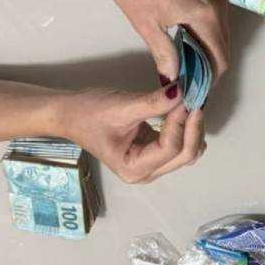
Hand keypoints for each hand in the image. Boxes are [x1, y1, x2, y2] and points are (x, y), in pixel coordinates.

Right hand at [57, 83, 205, 183]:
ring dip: (192, 129)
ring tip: (191, 103)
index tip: (186, 97)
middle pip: (184, 155)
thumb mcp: (122, 107)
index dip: (181, 122)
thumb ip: (154, 102)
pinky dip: (186, 128)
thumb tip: (182, 92)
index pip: (170, 148)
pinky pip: (179, 144)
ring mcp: (152, 165)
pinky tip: (184, 109)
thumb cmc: (88, 113)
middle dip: (193, 128)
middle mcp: (146, 173)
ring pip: (186, 152)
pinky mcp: (154, 153)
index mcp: (134, 168)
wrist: (68, 114)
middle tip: (195, 99)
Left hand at [76, 0, 229, 81]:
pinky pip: (213, 20)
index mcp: (205, 15)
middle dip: (209, 69)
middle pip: (223, 48)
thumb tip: (173, 80)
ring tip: (185, 69)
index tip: (195, 93)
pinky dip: (204, 37)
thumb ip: (165, 55)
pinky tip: (186, 46)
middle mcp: (217, 4)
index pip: (219, 59)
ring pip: (219, 34)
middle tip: (189, 85)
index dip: (210, 81)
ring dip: (207, 53)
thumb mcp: (146, 24)